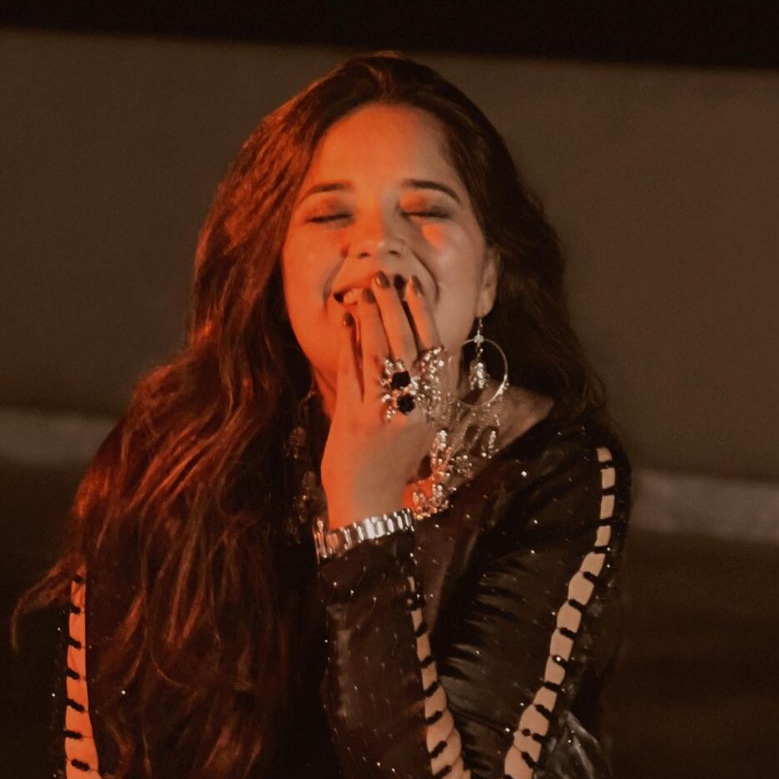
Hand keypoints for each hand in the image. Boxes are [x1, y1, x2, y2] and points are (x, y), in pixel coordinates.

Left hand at [319, 270, 457, 528]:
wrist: (370, 504)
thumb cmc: (392, 462)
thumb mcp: (418, 425)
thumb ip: (422, 390)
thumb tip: (420, 346)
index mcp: (435, 406)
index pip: (435, 350)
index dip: (423, 315)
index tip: (413, 285)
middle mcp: (416, 408)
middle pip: (409, 345)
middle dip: (396, 306)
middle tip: (386, 275)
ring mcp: (386, 413)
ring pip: (381, 353)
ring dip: (372, 317)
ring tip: (364, 289)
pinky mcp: (358, 420)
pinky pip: (353, 371)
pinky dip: (348, 341)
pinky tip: (343, 319)